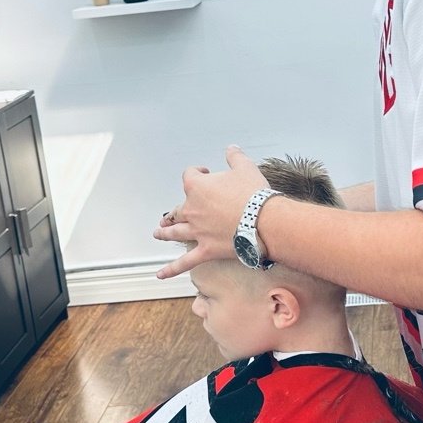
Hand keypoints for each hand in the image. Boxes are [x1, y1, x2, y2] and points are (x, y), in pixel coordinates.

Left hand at [153, 145, 266, 278]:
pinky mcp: (206, 250)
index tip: (206, 173)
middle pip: (177, 208)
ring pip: (175, 232)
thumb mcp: (245, 168)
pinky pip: (185, 262)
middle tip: (172, 212)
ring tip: (158, 233)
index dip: (197, 173)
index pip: (189, 176)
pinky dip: (171, 269)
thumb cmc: (254, 194)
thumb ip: (235, 157)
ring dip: (165, 232)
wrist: (264, 221)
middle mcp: (192, 209)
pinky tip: (160, 274)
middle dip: (175, 210)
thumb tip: (231, 149)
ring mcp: (197, 231)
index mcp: (197, 187)